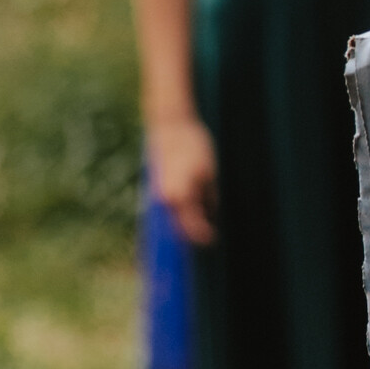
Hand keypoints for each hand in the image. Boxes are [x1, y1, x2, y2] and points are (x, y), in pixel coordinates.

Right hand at [148, 115, 218, 246]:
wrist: (171, 127)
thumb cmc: (194, 147)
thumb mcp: (210, 174)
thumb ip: (209, 198)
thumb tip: (210, 215)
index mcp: (181, 197)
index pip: (192, 228)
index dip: (204, 236)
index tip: (213, 239)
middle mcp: (166, 199)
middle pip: (178, 229)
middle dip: (191, 237)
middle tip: (205, 241)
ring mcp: (158, 194)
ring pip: (170, 220)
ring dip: (180, 229)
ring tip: (193, 234)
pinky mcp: (155, 188)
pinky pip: (165, 210)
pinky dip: (174, 217)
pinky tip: (181, 220)